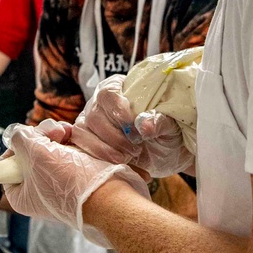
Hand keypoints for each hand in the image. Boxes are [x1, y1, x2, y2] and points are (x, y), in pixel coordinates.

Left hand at [0, 121, 149, 243]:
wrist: (108, 197)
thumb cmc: (69, 182)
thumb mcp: (34, 155)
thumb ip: (19, 139)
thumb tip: (18, 134)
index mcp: (21, 195)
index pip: (7, 166)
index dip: (15, 147)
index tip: (27, 139)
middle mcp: (37, 190)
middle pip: (29, 153)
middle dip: (41, 137)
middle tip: (54, 134)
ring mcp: (57, 182)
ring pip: (48, 148)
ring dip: (56, 135)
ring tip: (68, 133)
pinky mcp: (75, 174)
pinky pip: (65, 151)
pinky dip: (69, 141)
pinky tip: (75, 137)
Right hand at [69, 75, 193, 178]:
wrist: (166, 155)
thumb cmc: (168, 132)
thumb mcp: (171, 126)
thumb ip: (160, 121)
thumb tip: (143, 124)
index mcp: (120, 88)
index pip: (108, 92)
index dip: (117, 109)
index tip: (132, 126)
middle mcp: (100, 103)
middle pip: (94, 115)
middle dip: (115, 136)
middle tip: (136, 148)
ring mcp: (90, 122)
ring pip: (83, 132)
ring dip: (105, 149)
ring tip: (128, 157)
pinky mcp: (87, 141)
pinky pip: (82, 148)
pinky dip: (99, 158)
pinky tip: (118, 164)